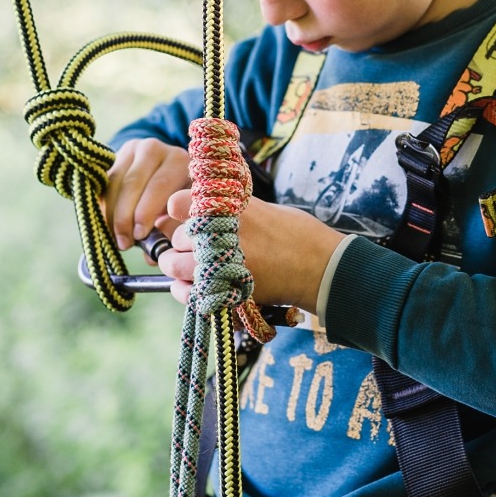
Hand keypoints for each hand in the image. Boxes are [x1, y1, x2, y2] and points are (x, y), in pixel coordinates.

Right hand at [103, 138, 189, 256]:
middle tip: (124, 243)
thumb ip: (170, 230)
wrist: (163, 169)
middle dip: (125, 216)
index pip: (159, 185)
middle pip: (133, 183)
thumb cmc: (177, 197)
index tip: (139, 236)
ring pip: (114, 182)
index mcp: (178, 160)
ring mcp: (132, 149)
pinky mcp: (114, 155)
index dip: (146, 212)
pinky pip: (103, 182)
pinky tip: (106, 224)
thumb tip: (152, 255)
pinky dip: (103, 205)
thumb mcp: (180, 210)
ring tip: (115, 238)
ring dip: (111, 214)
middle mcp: (155, 149)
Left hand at [158, 189, 347, 314]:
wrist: (320, 267)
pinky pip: (188, 293)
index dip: (179, 209)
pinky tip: (198, 289)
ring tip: (198, 269)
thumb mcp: (261, 208)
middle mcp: (220, 234)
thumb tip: (197, 211)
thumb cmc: (296, 234)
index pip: (177, 203)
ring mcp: (220, 264)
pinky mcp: (225, 291)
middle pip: (178, 237)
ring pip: (175, 265)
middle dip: (185, 244)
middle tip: (201, 248)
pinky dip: (187, 292)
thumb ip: (228, 210)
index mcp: (228, 208)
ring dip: (180, 267)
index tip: (187, 214)